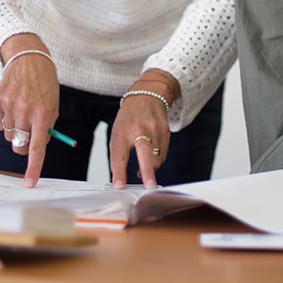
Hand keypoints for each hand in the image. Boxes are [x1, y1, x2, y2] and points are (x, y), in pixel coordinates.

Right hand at [0, 34, 58, 187]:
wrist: (28, 58)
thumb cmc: (45, 83)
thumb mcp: (53, 103)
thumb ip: (46, 126)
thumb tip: (37, 146)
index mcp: (42, 113)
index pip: (37, 147)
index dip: (34, 167)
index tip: (30, 182)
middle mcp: (25, 111)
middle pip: (19, 145)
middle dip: (23, 145)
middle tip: (28, 135)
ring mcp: (9, 106)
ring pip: (8, 135)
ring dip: (15, 130)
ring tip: (22, 111)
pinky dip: (5, 121)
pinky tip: (12, 105)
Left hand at [109, 70, 178, 189]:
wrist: (147, 95)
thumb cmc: (129, 117)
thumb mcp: (117, 132)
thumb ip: (118, 154)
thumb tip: (120, 179)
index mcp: (123, 131)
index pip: (119, 155)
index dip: (119, 172)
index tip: (119, 185)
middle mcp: (139, 130)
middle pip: (145, 154)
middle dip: (147, 172)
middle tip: (149, 186)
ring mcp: (155, 130)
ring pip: (156, 159)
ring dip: (150, 170)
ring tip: (143, 171)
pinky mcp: (166, 131)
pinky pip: (163, 155)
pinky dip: (156, 161)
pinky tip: (151, 158)